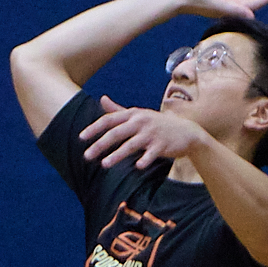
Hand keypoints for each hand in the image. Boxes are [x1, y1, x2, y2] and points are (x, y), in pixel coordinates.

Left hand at [81, 95, 208, 168]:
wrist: (186, 131)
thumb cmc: (158, 124)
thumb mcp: (139, 114)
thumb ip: (119, 110)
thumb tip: (102, 99)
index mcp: (133, 114)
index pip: (109, 120)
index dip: (94, 128)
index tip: (81, 138)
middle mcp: (141, 122)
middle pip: (116, 133)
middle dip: (100, 144)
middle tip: (86, 156)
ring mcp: (152, 134)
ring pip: (131, 145)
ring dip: (117, 155)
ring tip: (104, 164)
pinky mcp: (162, 145)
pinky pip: (151, 154)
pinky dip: (144, 160)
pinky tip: (136, 167)